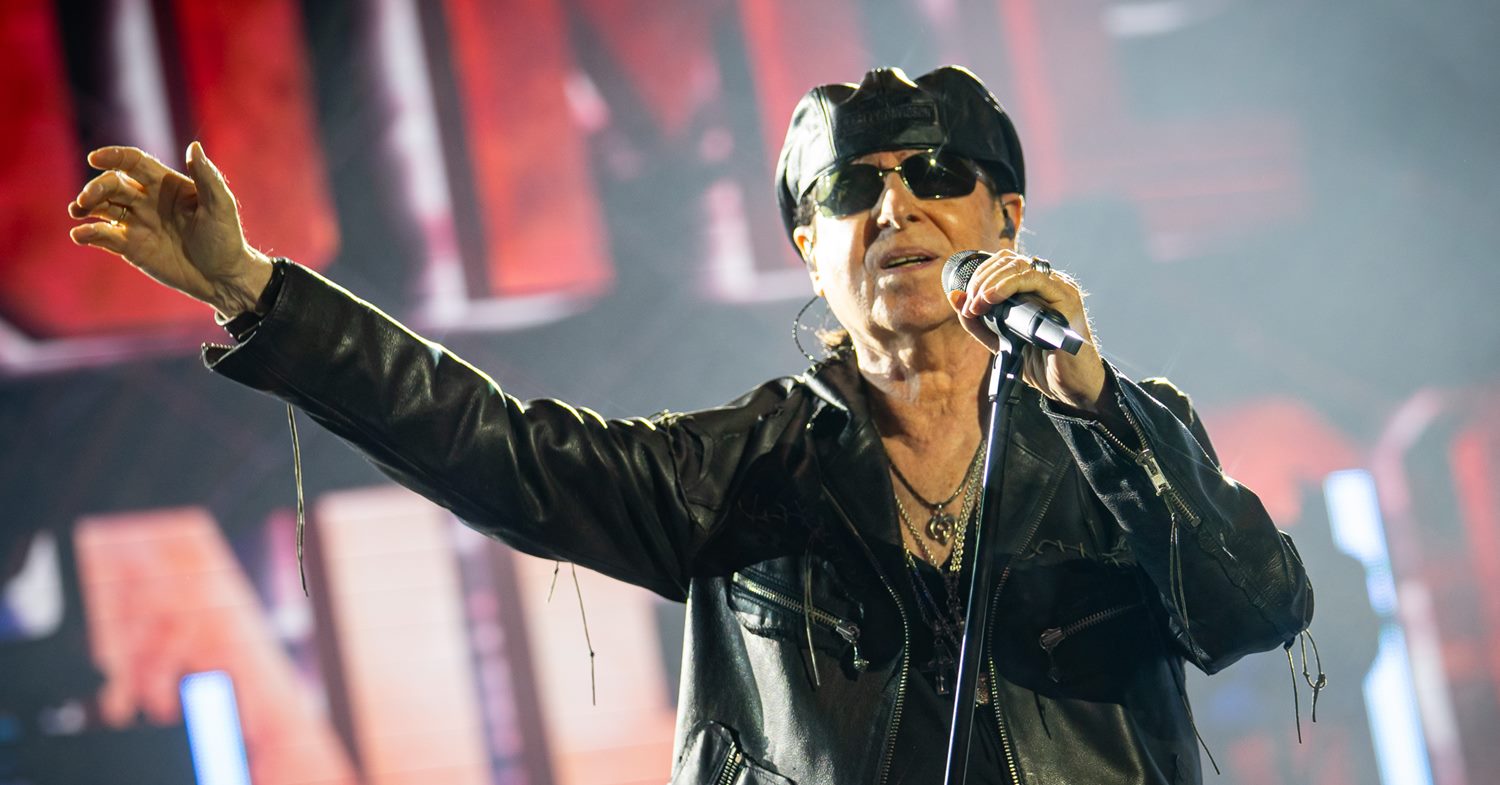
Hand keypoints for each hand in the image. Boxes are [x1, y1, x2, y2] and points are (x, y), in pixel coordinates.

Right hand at [68, 142, 272, 316]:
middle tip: (86, 200)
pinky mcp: (130, 247)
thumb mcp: (221, 206)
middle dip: (96, 188)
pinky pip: (103, 236)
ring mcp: (137, 223)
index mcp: (166, 184)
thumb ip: (207, 177)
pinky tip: (81, 235)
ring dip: (86, 205)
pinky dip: (88, 233)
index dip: (114, 157)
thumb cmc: (226, 238)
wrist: (223, 277)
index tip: (95, 158)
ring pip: (103, 207)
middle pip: (112, 184)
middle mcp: (147, 200)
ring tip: (77, 210)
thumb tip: (194, 147)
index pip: (134, 163)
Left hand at [947, 250, 1107, 411]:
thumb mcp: (1000, 341)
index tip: (966, 302)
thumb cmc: (1040, 363)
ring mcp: (1059, 289)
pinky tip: (992, 298)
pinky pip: (1034, 280)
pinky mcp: (1067, 299)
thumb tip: (954, 295)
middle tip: (970, 306)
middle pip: (1009, 260)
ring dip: (990, 282)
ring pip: (1019, 266)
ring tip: (977, 304)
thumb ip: (978, 320)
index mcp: (1036, 288)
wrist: (1069, 387)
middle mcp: (1049, 283)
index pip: (1004, 263)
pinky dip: (1008, 285)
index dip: (980, 275)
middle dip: (981, 280)